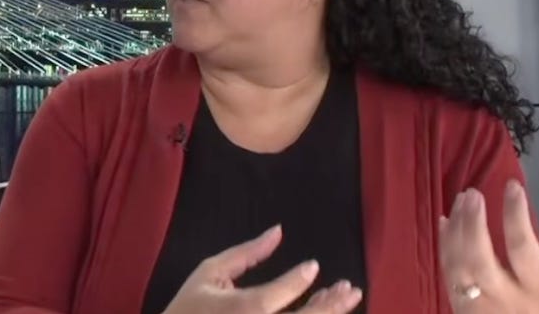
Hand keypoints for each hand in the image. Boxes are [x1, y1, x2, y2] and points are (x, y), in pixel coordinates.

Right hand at [162, 225, 363, 313]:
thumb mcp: (209, 272)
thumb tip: (277, 232)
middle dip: (333, 304)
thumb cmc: (188, 307)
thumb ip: (245, 253)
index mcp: (244, 308)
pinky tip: (321, 312)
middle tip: (350, 288)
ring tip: (344, 299)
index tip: (313, 266)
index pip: (283, 292)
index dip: (301, 279)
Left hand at [440, 181, 538, 313]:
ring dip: (456, 229)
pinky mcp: (462, 308)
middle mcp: (507, 298)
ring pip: (459, 265)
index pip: (523, 246)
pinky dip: (445, 245)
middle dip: (474, 222)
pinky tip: (446, 221)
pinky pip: (448, 275)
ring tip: (461, 200)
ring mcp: (480, 305)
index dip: (516, 213)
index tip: (513, 186)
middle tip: (473, 193)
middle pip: (481, 257)